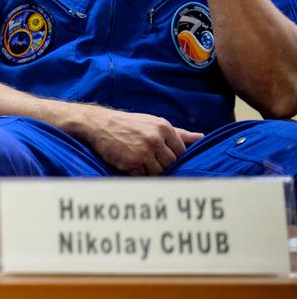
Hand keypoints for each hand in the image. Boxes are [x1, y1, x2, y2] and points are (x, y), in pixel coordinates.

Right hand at [75, 105, 203, 174]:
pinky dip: (138, 173)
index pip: (181, 151)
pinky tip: (130, 163)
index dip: (172, 156)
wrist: (98, 124)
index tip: (161, 155)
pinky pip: (144, 176)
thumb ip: (179, 133)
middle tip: (149, 160)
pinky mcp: (132, 163)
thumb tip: (202, 137)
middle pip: (171, 163)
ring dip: (150, 170)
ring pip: (160, 172)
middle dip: (162, 164)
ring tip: (139, 161)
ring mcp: (143, 152)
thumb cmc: (127, 124)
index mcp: (163, 128)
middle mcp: (155, 139)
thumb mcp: (153, 122)